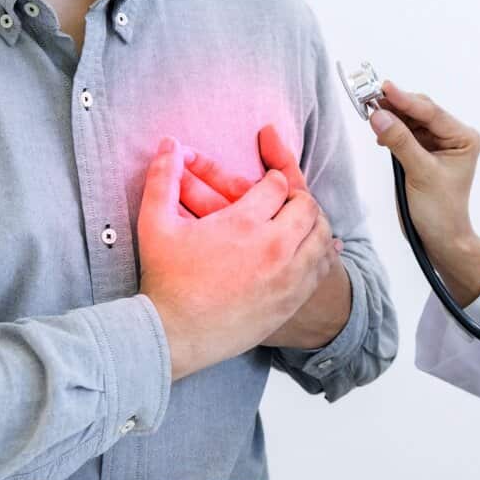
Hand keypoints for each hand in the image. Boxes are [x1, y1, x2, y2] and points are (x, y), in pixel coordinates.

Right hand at [138, 137, 333, 378]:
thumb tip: (168, 144)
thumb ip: (162, 179)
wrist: (176, 335)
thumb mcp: (156, 224)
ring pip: (321, 236)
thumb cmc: (166, 280)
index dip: (274, 180)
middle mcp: (273, 247)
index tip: (269, 184)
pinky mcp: (292, 301)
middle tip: (290, 201)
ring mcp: (287, 276)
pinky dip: (322, 254)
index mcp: (243, 223)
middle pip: (306, 207)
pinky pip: (321, 268)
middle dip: (299, 199)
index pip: (277, 185)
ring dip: (315, 224)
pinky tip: (317, 250)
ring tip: (303, 223)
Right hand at [369, 82, 479, 305]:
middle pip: (420, 111)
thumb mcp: (420, 174)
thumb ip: (400, 142)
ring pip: (410, 120)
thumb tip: (378, 115)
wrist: (439, 238)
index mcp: (463, 138)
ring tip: (370, 111)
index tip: (383, 88)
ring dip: (391, 116)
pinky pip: (403, 133)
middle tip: (369, 98)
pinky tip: (379, 131)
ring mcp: (436, 143)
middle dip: (396, 106)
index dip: (405, 100)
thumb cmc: (439, 210)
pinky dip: (390, 130)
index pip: (431, 113)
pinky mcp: (421, 152)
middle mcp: (453, 136)